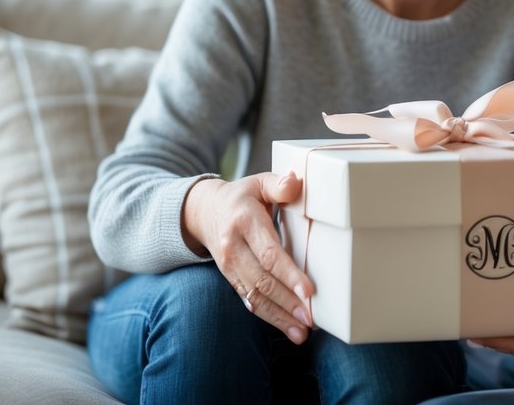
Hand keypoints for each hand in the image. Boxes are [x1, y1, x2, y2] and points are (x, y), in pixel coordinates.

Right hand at [182, 172, 314, 343]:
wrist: (203, 211)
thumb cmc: (242, 196)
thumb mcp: (258, 182)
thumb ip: (278, 183)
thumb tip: (295, 183)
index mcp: (245, 222)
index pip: (268, 253)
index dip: (288, 274)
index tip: (308, 290)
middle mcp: (234, 247)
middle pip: (262, 280)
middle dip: (287, 302)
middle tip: (310, 318)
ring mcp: (229, 266)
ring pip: (255, 295)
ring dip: (279, 316)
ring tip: (302, 331)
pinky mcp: (230, 278)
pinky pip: (249, 300)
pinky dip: (269, 316)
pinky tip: (288, 327)